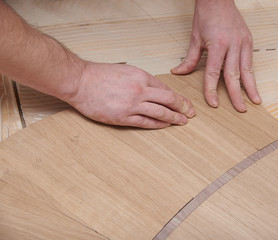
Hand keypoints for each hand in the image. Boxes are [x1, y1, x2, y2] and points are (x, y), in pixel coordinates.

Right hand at [69, 62, 195, 128]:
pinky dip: (157, 124)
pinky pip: (145, 122)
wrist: (80, 81)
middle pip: (168, 99)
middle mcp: (139, 90)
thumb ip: (141, 80)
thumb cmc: (100, 74)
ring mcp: (132, 104)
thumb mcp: (126, 70)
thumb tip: (155, 89)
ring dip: (173, 118)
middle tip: (191, 113)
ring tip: (182, 121)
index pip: (166, 88)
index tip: (185, 103)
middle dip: (182, 107)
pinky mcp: (123, 117)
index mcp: (141, 76)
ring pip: (160, 112)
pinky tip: (165, 126)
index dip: (178, 97)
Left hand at [171, 0, 261, 111]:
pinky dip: (251, 75)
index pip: (214, 73)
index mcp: (217, 44)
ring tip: (255, 101)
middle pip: (234, 75)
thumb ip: (190, 59)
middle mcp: (233, 44)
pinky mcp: (249, 40)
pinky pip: (250, 61)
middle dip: (237, 94)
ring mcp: (243, 42)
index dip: (212, 90)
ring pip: (247, 69)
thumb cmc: (206, 15)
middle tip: (240, 109)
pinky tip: (253, 85)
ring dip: (251, 87)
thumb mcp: (195, 38)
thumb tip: (179, 72)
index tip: (213, 103)